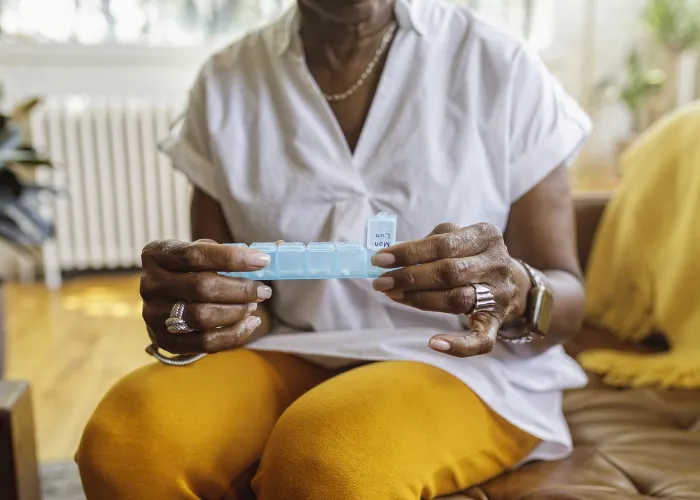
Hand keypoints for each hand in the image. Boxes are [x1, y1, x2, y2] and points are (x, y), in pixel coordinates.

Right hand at [140, 239, 271, 354]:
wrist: (165, 300)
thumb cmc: (191, 271)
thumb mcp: (200, 253)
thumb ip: (226, 253)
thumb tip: (265, 256)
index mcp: (157, 254)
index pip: (195, 254)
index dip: (232, 258)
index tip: (262, 261)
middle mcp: (150, 284)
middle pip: (201, 287)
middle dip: (240, 289)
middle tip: (263, 290)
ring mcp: (153, 314)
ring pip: (203, 317)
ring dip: (237, 312)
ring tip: (254, 306)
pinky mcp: (164, 340)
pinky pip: (204, 343)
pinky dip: (233, 334)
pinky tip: (250, 324)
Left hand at [371, 223, 519, 357]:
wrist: (509, 280)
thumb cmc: (469, 255)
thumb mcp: (457, 237)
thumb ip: (428, 243)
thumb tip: (392, 256)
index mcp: (486, 236)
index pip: (443, 243)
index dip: (409, 252)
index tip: (379, 260)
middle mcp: (497, 264)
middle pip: (449, 272)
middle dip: (410, 278)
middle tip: (381, 282)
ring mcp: (499, 295)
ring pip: (456, 300)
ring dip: (419, 300)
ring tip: (393, 296)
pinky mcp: (496, 321)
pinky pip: (481, 340)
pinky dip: (458, 345)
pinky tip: (434, 343)